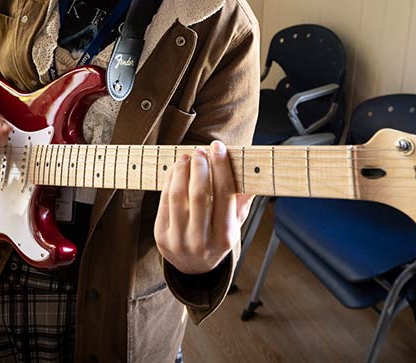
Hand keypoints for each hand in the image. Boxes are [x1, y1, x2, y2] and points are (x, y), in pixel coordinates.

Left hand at [154, 140, 254, 274]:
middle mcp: (202, 241)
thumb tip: (254, 171)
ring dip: (182, 171)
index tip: (219, 147)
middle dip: (200, 166)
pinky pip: (164, 201)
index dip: (221, 167)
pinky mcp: (161, 236)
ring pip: (178, 196)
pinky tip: (176, 170)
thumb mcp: (235, 224)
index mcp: (225, 237)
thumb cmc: (218, 237)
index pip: (224, 195)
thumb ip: (243, 200)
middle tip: (200, 150)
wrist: (194, 268)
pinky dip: (170, 181)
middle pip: (200, 194)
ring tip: (186, 157)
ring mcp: (179, 240)